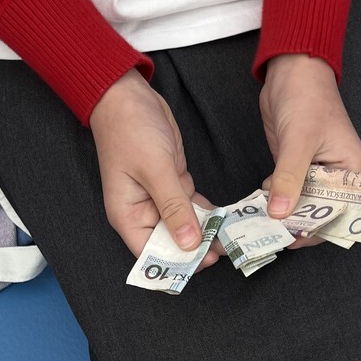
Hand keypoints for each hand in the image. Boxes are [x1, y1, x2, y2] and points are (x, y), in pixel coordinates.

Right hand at [90, 70, 217, 266]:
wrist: (127, 95)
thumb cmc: (130, 130)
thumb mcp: (155, 169)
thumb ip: (174, 207)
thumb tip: (188, 244)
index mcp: (128, 215)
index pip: (151, 253)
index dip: (176, 263)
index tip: (204, 265)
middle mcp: (143, 212)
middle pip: (171, 242)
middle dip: (197, 250)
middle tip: (228, 252)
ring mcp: (159, 198)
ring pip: (186, 225)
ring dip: (207, 233)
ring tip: (234, 240)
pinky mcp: (173, 183)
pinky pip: (192, 206)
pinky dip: (208, 213)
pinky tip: (228, 220)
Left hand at [259, 54, 360, 243]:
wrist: (292, 71)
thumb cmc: (308, 99)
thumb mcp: (299, 141)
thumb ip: (290, 179)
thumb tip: (280, 214)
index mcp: (354, 174)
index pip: (342, 214)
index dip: (320, 230)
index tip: (293, 238)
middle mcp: (339, 179)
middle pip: (320, 215)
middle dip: (297, 225)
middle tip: (271, 235)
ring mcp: (316, 176)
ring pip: (301, 207)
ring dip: (283, 215)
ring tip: (261, 223)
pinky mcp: (296, 171)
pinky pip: (288, 194)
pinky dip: (275, 201)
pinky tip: (259, 204)